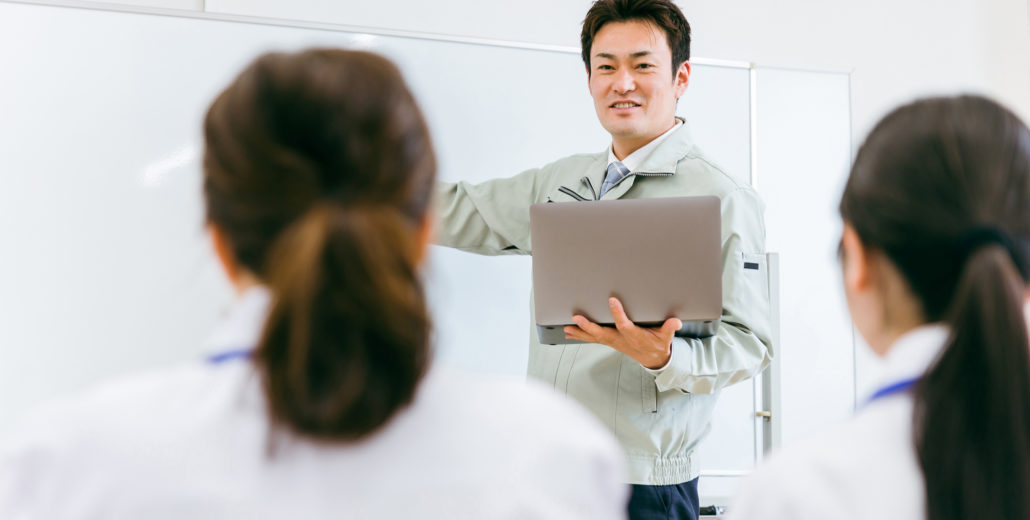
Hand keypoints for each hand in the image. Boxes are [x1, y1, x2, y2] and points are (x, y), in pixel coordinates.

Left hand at [564, 297, 681, 368]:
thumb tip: (675, 321)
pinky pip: (592, 339)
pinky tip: (569, 332)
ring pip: (594, 337)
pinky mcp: (609, 342)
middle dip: (589, 326)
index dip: (618, 313)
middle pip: (603, 333)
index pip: (624, 324)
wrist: (653, 358)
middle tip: (577, 318)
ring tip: (566, 327)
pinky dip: (580, 335)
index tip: (612, 300)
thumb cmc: (658, 344)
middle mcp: (621, 340)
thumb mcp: (666, 336)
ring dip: (580, 332)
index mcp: (634, 336)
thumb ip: (670, 328)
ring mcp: (613, 342)